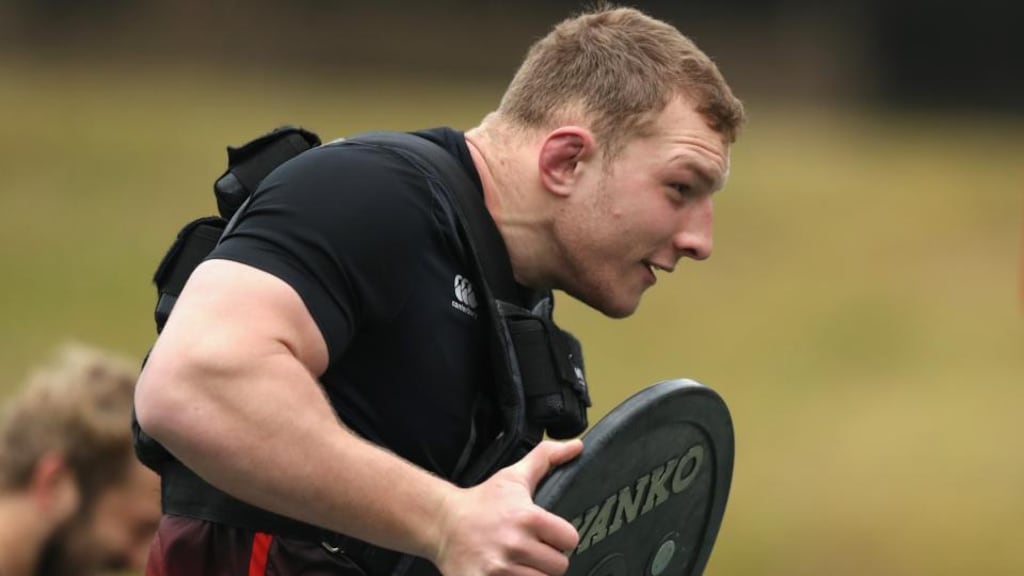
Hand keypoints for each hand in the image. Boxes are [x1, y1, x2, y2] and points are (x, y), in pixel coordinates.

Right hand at [432, 440, 582, 575]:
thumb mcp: (513, 477)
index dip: (562, 538)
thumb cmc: (482, 502)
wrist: (442, 523)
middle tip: (533, 552)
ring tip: (521, 564)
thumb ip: (546, 458)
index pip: (570, 539)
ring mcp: (500, 569)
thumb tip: (577, 445)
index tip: (550, 536)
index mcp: (527, 517)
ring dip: (534, 575)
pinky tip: (508, 573)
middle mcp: (515, 544)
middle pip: (559, 567)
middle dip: (548, 560)